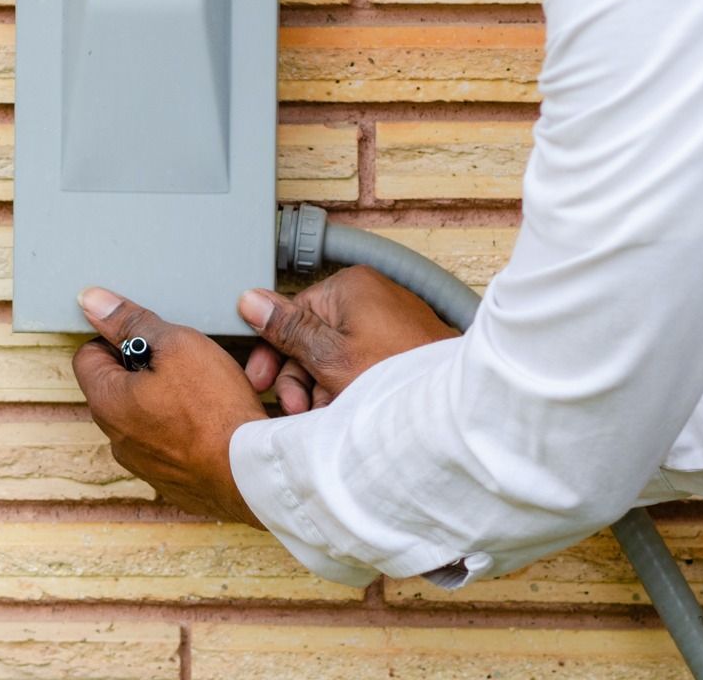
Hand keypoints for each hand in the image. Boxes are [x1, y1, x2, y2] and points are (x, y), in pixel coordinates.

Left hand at [73, 287, 266, 524]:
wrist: (248, 474)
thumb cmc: (214, 409)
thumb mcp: (177, 344)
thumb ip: (132, 322)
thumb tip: (92, 302)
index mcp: (106, 402)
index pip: (88, 354)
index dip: (118, 336)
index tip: (149, 334)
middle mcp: (116, 438)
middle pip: (118, 384)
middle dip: (147, 366)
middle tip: (184, 358)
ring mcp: (143, 463)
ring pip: (145, 414)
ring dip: (167, 397)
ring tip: (205, 389)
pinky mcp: (170, 479)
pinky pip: (168, 441)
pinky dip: (184, 426)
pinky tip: (213, 419)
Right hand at [240, 266, 460, 414]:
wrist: (452, 408)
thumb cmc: (396, 377)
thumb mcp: (328, 356)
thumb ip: (287, 329)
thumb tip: (249, 299)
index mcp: (350, 286)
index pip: (293, 313)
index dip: (275, 353)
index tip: (263, 384)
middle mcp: (371, 296)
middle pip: (313, 337)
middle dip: (302, 379)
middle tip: (300, 411)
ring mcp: (389, 321)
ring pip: (336, 355)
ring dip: (323, 389)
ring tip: (328, 416)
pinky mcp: (402, 346)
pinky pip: (361, 363)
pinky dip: (349, 388)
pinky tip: (348, 413)